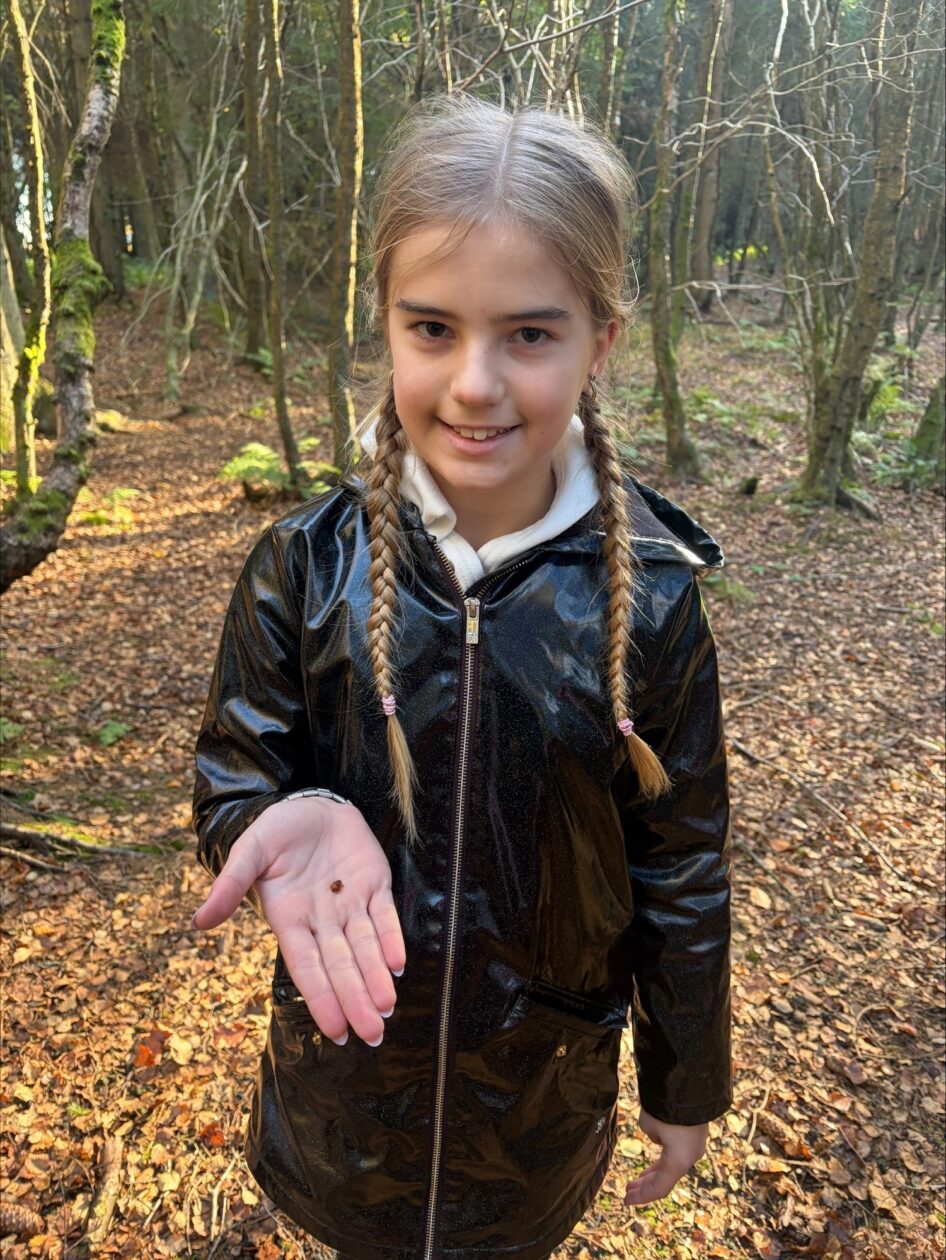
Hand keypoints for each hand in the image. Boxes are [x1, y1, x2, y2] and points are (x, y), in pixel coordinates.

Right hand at [190, 797, 405, 1047]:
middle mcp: (322, 919)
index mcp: (290, 919)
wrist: (308, 802)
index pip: (307, 967)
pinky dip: (392, 939)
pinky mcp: (375, 882)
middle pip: (341, 966)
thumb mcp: (249, 853)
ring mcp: (351, 902)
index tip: (335, 1031)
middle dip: (356, 1000)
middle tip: (372, 1036)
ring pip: (366, 947)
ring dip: (376, 978)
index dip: (321, 998)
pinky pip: (385, 915)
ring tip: (386, 1010)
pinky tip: (398, 964)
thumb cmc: (275, 831)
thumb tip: (198, 922)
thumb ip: (229, 886)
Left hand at [623, 1108, 707, 1205]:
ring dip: (653, 1173)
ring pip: (671, 1166)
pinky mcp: (695, 1133)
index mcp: (679, 1161)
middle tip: (628, 1191)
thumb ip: (651, 1136)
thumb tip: (658, 1137)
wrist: (689, 1081)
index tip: (626, 1200)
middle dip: (645, 1186)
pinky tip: (652, 1163)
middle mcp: (690, 1156)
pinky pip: (676, 1153)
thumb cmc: (666, 1104)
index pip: (659, 1187)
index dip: (642, 1196)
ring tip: (636, 1180)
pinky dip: (663, 1161)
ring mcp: (695, 1145)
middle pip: (665, 1179)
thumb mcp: (649, 1124)